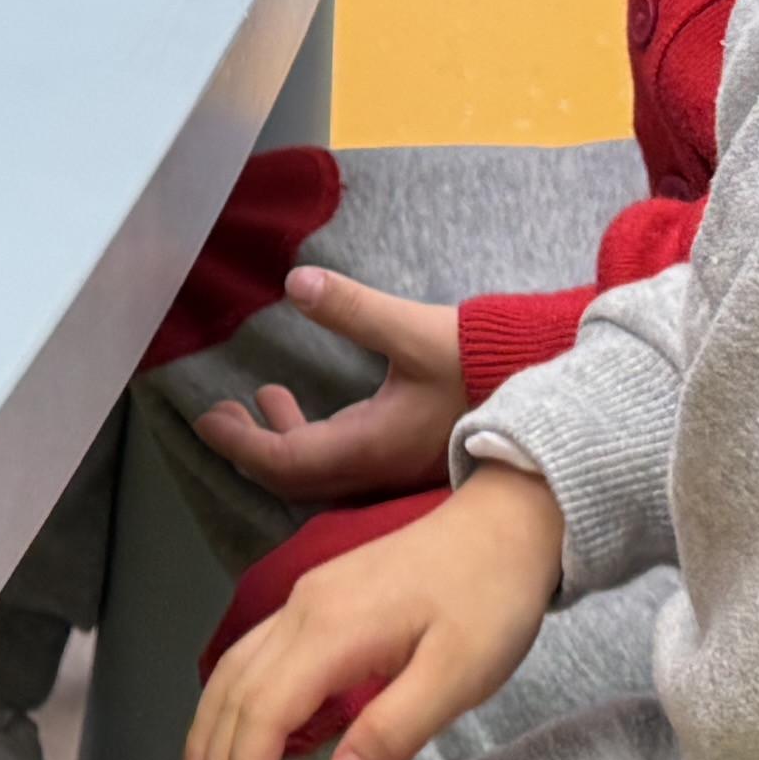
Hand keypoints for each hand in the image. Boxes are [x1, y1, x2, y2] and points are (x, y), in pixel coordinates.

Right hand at [183, 463, 563, 759]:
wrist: (506, 521)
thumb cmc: (489, 598)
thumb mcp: (460, 673)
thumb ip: (395, 730)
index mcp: (330, 631)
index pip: (263, 714)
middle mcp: (301, 612)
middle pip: (235, 696)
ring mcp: (305, 601)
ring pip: (232, 672)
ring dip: (210, 735)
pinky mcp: (318, 601)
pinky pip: (252, 657)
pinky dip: (230, 703)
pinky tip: (233, 730)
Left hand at [189, 270, 472, 508]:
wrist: (550, 398)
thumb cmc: (483, 364)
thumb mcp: (414, 331)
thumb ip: (354, 309)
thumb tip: (297, 281)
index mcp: (368, 447)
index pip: (284, 462)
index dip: (241, 445)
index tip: (207, 420)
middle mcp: (375, 470)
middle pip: (295, 478)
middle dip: (252, 448)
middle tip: (220, 417)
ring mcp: (393, 470)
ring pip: (321, 472)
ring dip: (283, 441)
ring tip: (261, 400)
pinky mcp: (407, 459)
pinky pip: (344, 462)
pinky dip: (314, 438)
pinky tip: (312, 408)